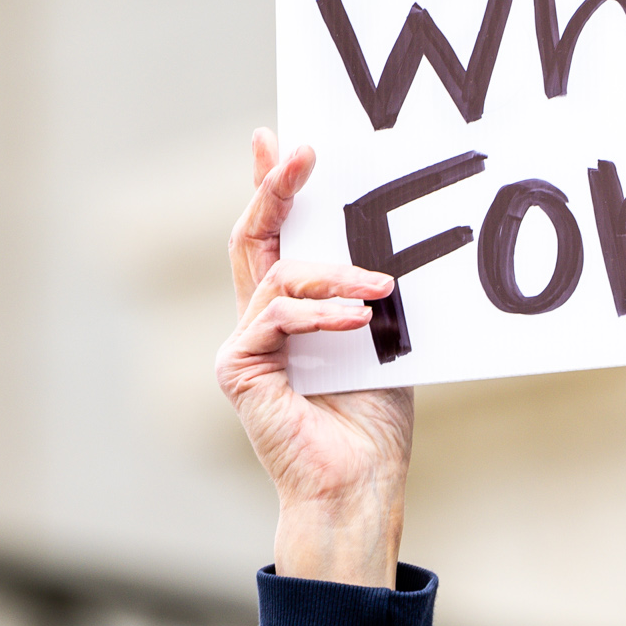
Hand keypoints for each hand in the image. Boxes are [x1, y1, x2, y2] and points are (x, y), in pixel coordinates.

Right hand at [218, 129, 411, 586]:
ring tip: (380, 291)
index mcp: (290, 315)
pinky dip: (321, 314)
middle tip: (299, 150)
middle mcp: (258, 324)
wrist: (359, 482)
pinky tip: (357, 322)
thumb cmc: (374, 422)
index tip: (279, 142)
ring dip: (336, 276)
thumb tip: (388, 252)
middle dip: (275, 188)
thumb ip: (368, 298)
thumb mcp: (382, 341)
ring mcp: (244, 345)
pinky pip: (278, 318)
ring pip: (280, 276)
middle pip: (253, 239)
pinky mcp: (237, 369)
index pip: (274, 239)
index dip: (272, 188)